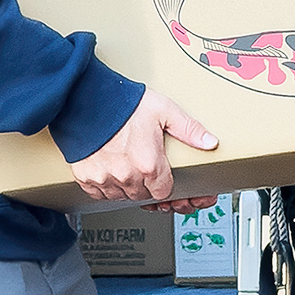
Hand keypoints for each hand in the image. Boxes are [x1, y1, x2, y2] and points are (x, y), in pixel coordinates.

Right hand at [66, 89, 218, 205]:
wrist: (85, 97)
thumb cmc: (122, 104)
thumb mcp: (163, 110)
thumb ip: (188, 129)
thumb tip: (210, 142)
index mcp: (149, 164)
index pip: (164, 192)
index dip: (164, 184)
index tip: (160, 175)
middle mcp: (127, 176)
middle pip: (143, 196)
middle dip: (146, 184)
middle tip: (141, 165)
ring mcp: (105, 179)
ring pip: (122, 197)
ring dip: (126, 187)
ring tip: (125, 164)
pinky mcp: (86, 178)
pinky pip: (99, 194)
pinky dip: (105, 186)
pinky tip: (109, 169)